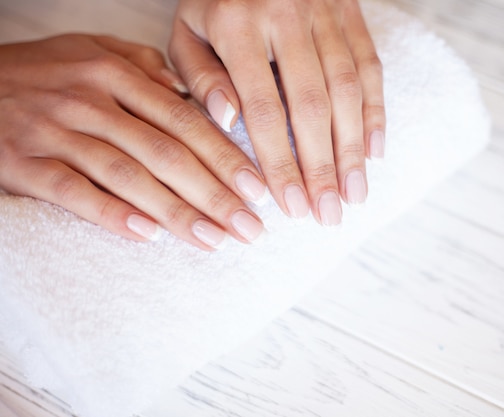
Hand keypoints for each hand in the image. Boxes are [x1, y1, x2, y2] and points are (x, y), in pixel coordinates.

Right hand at [0, 34, 267, 249]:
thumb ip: (145, 68)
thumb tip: (195, 94)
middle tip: (249, 227)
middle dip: (214, 193)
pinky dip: (111, 214)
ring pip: (127, 174)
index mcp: (115, 73)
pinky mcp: (22, 162)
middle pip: (165, 151)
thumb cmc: (42, 72)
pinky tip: (148, 237)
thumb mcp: (92, 51)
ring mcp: (55, 131)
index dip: (225, 156)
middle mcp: (90, 100)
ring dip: (175, 211)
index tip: (258, 189)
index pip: (184, 119)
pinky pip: (72, 192)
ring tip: (214, 240)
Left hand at [169, 0, 385, 225]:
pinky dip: (375, 111)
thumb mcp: (188, 31)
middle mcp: (287, 16)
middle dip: (322, 168)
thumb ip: (201, 76)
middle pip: (313, 106)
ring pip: (348, 89)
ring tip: (355, 195)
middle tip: (328, 215)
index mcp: (237, 25)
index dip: (280, 163)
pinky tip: (375, 151)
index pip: (263, 109)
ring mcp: (325, 12)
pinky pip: (369, 64)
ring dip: (353, 149)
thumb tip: (230, 121)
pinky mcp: (350, 10)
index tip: (290, 206)